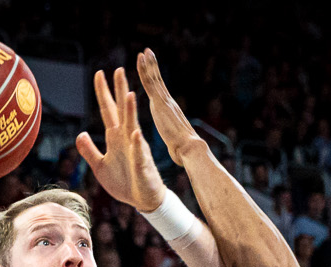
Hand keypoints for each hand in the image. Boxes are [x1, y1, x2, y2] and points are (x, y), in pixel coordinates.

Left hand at [75, 67, 164, 211]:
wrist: (142, 199)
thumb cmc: (124, 181)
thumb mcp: (99, 166)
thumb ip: (89, 150)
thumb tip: (80, 134)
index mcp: (115, 137)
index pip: (107, 110)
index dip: (103, 93)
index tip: (99, 74)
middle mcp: (126, 138)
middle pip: (121, 110)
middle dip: (120, 90)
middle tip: (119, 69)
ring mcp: (135, 149)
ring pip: (132, 126)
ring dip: (130, 111)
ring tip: (129, 94)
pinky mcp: (142, 164)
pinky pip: (139, 153)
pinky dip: (137, 144)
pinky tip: (135, 134)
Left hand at [135, 50, 209, 166]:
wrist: (189, 148)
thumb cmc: (184, 152)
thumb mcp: (176, 144)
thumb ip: (174, 142)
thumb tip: (178, 150)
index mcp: (169, 112)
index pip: (160, 94)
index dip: (156, 81)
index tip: (152, 71)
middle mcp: (167, 103)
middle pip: (158, 81)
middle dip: (153, 67)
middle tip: (148, 53)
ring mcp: (163, 101)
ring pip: (154, 78)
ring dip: (149, 63)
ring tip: (145, 51)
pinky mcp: (159, 102)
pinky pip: (149, 82)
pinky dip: (144, 69)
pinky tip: (140, 58)